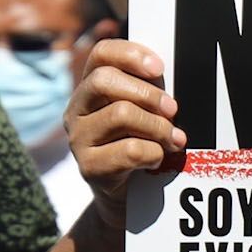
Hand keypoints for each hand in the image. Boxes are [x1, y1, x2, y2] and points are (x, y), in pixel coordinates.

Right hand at [69, 36, 182, 225]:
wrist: (128, 197)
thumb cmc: (141, 144)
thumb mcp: (145, 113)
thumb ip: (150, 91)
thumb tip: (169, 75)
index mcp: (91, 88)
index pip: (101, 54)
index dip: (130, 54)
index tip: (159, 68)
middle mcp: (77, 109)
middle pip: (104, 81)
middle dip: (148, 94)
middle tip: (173, 110)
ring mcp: (79, 138)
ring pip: (120, 114)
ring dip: (158, 127)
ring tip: (173, 140)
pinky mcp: (89, 167)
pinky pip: (129, 151)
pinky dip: (154, 154)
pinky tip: (158, 159)